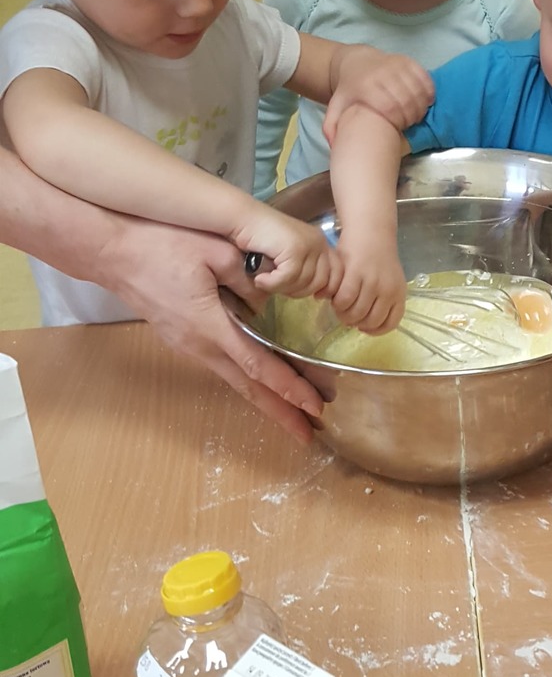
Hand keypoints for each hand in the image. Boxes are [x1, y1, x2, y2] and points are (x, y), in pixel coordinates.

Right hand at [96, 219, 322, 442]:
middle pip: (248, 386)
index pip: (258, 366)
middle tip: (309, 433)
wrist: (111, 251)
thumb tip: (266, 303)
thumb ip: (249, 279)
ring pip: (235, 378)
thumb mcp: (216, 251)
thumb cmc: (161, 244)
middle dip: (281, 412)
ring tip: (293, 413)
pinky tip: (261, 380)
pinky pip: (222, 364)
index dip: (289, 389)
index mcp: (210, 327)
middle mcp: (199, 346)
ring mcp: (188, 345)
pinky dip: (248, 378)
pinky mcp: (182, 338)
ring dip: (265, 398)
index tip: (315, 407)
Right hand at [237, 206, 338, 300]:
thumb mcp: (289, 257)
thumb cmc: (260, 241)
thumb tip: (319, 295)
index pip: (338, 275)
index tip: (313, 296)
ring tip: (266, 279)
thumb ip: (305, 271)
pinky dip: (271, 284)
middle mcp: (319, 242)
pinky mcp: (294, 248)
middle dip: (299, 291)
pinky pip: (288, 279)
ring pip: (304, 284)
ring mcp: (308, 244)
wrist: (242, 220)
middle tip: (278, 284)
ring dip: (282, 288)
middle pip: (322, 283)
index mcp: (322, 244)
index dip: (327, 289)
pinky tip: (260, 279)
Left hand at [324, 48, 432, 142]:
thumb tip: (334, 146)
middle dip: (413, 115)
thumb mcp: (336, 107)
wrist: (355, 62)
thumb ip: (332, 127)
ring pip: (417, 89)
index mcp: (365, 87)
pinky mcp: (407, 60)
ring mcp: (395, 65)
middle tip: (412, 124)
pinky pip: (424, 77)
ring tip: (418, 115)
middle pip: (406, 99)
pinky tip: (426, 101)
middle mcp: (381, 73)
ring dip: (422, 105)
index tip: (400, 129)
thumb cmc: (350, 90)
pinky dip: (428, 90)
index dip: (399, 121)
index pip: (390, 108)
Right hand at [332, 230, 406, 332]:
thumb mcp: (388, 280)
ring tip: (338, 306)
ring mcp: (373, 282)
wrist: (371, 229)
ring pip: (355, 313)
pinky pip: (344, 299)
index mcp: (399, 293)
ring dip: (343, 314)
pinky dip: (336, 302)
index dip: (374, 331)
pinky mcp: (356, 273)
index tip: (363, 328)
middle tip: (345, 315)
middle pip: (370, 321)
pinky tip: (333, 296)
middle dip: (355, 323)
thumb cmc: (376, 256)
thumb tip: (364, 323)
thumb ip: (381, 300)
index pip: (390, 324)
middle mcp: (389, 290)